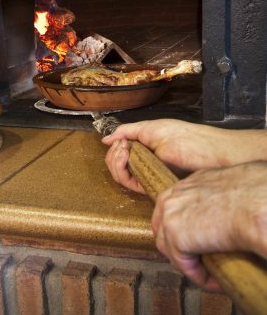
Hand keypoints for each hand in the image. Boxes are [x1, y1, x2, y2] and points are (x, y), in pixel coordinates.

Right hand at [103, 119, 266, 192]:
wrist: (208, 152)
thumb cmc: (185, 137)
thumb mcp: (151, 128)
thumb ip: (127, 132)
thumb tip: (106, 140)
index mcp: (144, 149)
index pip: (118, 154)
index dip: (114, 149)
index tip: (120, 142)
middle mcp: (144, 164)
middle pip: (115, 166)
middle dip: (113, 156)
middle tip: (123, 147)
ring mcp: (147, 175)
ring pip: (120, 176)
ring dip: (115, 162)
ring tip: (125, 152)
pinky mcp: (151, 185)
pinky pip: (129, 184)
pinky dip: (122, 171)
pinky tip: (127, 158)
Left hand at [152, 161, 266, 290]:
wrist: (256, 202)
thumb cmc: (255, 193)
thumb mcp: (233, 186)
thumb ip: (223, 195)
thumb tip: (231, 210)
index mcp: (191, 182)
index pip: (176, 206)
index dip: (185, 226)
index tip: (202, 241)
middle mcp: (176, 194)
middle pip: (163, 225)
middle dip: (178, 245)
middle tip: (200, 260)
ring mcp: (171, 213)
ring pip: (169, 247)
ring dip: (188, 262)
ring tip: (209, 272)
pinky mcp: (176, 236)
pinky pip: (183, 265)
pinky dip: (199, 276)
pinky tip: (217, 281)